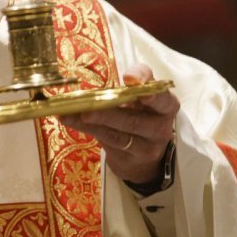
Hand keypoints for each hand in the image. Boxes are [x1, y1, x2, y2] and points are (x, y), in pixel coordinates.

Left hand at [61, 64, 178, 184]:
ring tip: (69, 114)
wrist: (143, 154)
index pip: (163, 99)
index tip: (132, 83)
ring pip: (117, 135)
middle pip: (134, 121)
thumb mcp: (144, 94)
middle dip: (108, 114)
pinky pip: (106, 143)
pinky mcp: (129, 159)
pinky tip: (70, 120)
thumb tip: (130, 77)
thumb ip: (139, 78)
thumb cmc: (142, 112)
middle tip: (87, 109)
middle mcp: (161, 129)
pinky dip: (86, 130)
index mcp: (167, 107)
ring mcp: (146, 148)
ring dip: (91, 123)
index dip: (150, 94)